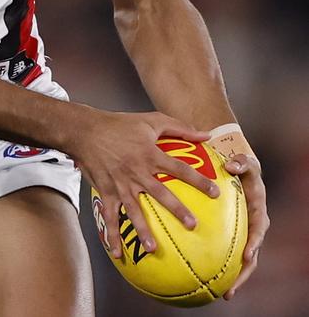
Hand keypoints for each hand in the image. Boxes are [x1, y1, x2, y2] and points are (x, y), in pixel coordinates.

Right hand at [74, 108, 219, 258]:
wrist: (86, 130)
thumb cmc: (120, 123)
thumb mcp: (151, 120)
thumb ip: (179, 127)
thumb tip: (206, 134)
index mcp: (150, 154)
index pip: (179, 169)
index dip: (198, 180)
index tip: (215, 193)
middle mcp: (137, 171)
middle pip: (161, 193)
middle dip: (177, 210)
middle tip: (192, 225)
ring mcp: (121, 183)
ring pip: (134, 210)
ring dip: (143, 230)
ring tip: (153, 249)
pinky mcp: (106, 191)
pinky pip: (110, 216)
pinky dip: (113, 235)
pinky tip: (118, 253)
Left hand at [222, 154, 268, 298]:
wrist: (237, 170)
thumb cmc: (241, 166)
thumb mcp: (245, 161)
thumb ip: (241, 162)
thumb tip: (231, 166)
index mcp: (258, 212)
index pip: (259, 230)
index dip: (255, 243)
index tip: (247, 256)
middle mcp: (252, 227)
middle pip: (250, 255)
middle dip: (242, 274)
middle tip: (230, 289)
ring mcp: (241, 233)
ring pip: (237, 260)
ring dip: (230, 277)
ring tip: (220, 294)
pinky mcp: (229, 236)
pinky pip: (222, 250)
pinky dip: (213, 261)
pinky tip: (197, 273)